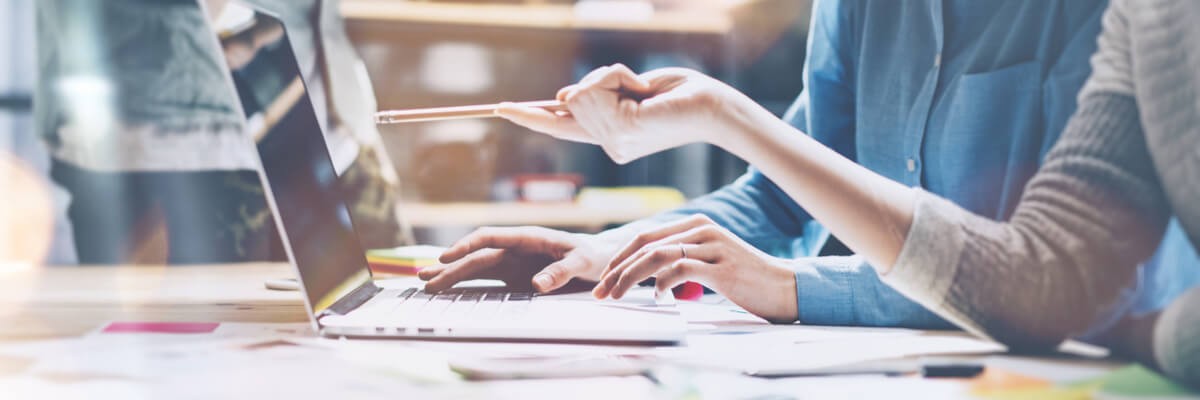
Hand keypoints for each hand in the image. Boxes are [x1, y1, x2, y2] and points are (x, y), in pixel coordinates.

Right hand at [419, 226, 616, 292]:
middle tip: (425, 279)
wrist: (599, 259)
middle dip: (450, 266)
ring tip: (426, 283)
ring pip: (475, 267)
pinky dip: (466, 284)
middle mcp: (514, 248)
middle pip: (476, 255)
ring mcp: (512, 262)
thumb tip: (536, 285)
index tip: (447, 257)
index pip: (489, 237)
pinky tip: (448, 289)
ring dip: (451, 274)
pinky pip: (486, 280)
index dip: (466, 245)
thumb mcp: (582, 262)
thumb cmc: (591, 256)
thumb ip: (561, 271)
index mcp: (527, 237)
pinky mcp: (513, 276)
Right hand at [496, 65, 749, 163]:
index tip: (500, 109)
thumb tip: (563, 97)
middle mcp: (608, 145)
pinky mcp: (619, 130)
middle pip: (570, 100)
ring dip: (610, 76)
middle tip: (637, 86)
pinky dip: (616, 76)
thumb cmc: (679, 94)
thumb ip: (597, 94)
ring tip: (642, 89)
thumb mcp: (631, 89)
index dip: (529, 116)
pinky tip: (641, 89)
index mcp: (610, 137)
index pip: (560, 127)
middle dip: (599, 79)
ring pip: (578, 94)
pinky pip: (594, 89)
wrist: (712, 107)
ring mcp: (612, 142)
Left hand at [595, 214, 797, 322]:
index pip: (646, 236)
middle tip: (600, 290)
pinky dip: (662, 284)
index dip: (620, 256)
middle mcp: (702, 230)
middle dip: (617, 268)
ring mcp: (713, 247)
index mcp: (697, 225)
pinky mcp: (722, 267)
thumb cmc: (744, 279)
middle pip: (645, 244)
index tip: (604, 278)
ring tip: (616, 295)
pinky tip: (659, 297)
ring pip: (657, 256)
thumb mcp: (709, 262)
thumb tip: (649, 275)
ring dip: (629, 277)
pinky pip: (680, 270)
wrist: (784, 287)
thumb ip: (681, 260)